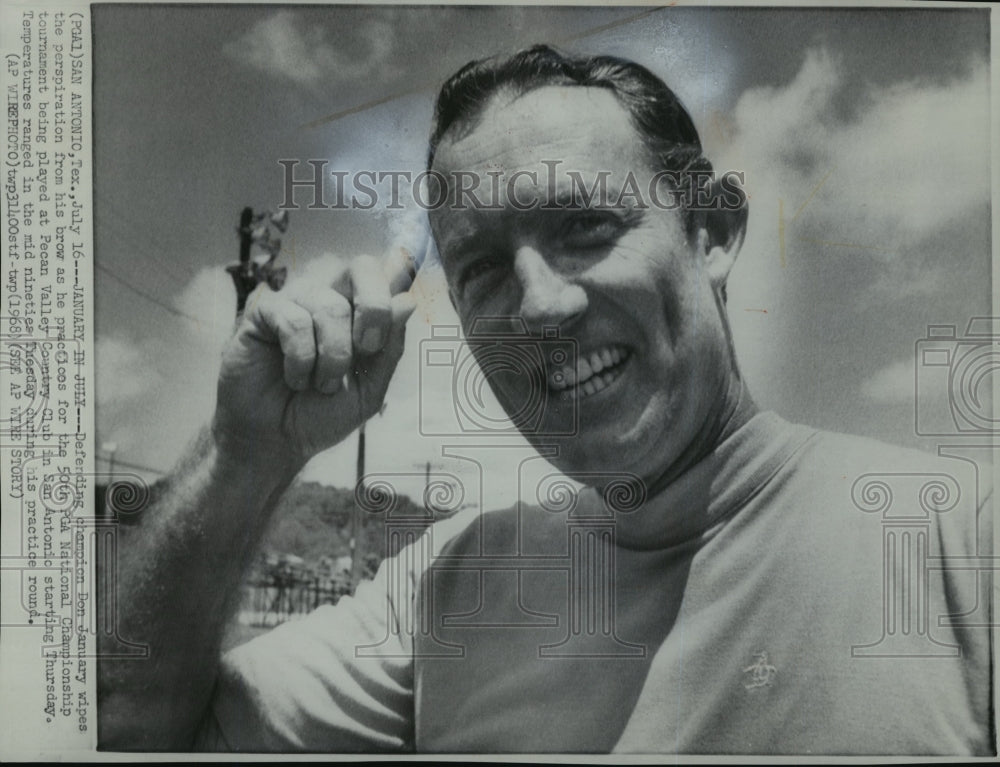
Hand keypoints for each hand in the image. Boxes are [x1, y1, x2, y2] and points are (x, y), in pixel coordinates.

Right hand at [213, 245, 419, 466]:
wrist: (278, 440)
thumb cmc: (322, 412)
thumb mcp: (370, 388)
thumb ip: (389, 348)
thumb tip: (407, 301)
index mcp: (360, 312)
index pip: (385, 272)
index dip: (399, 272)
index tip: (403, 307)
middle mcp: (330, 297)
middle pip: (362, 267)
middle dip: (374, 309)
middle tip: (367, 350)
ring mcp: (297, 300)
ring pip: (331, 306)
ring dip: (333, 356)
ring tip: (321, 385)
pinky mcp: (264, 312)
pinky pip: (294, 321)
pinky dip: (301, 359)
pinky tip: (295, 378)